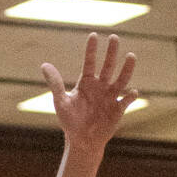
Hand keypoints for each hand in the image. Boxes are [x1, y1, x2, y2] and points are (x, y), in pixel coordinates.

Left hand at [39, 31, 138, 153]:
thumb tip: (44, 65)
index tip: (93, 35)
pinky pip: (126, 100)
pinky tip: (131, 91)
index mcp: (87, 82)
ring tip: (131, 55)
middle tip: (114, 37)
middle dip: (111, 52)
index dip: (91, 50)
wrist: (82, 141)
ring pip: (121, 79)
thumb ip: (55, 83)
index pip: (90, 62)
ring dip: (126, 68)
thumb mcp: (61, 102)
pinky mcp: (118, 109)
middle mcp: (101, 86)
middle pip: (107, 66)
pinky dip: (130, 96)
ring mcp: (111, 96)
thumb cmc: (70, 121)